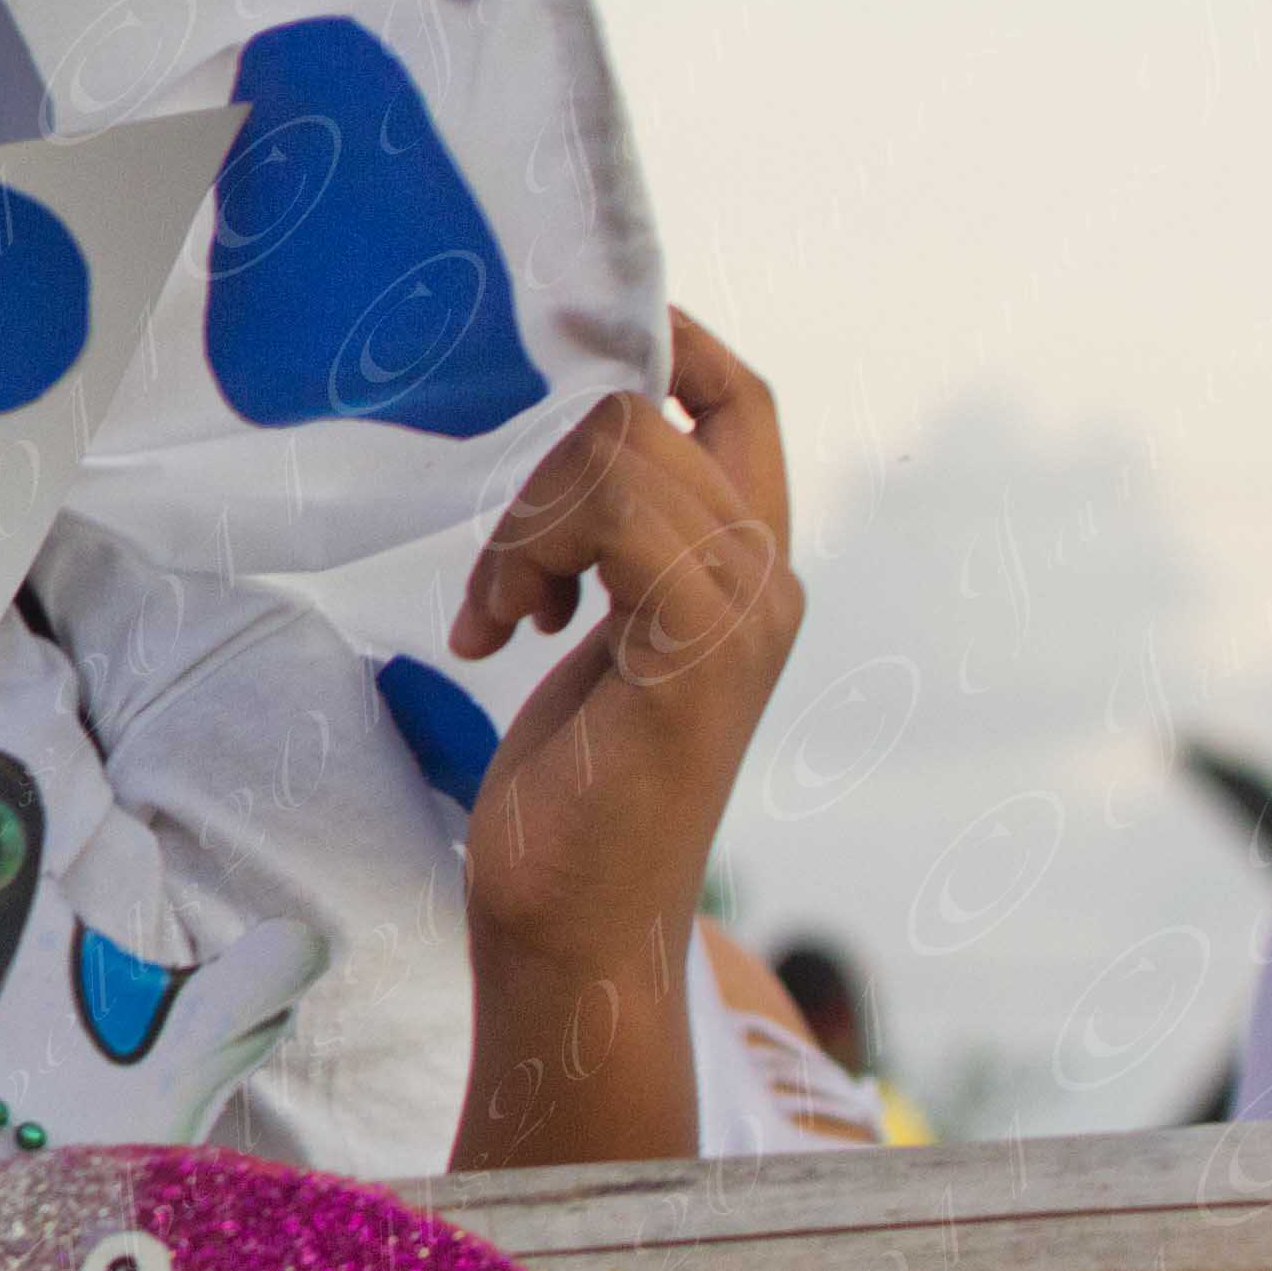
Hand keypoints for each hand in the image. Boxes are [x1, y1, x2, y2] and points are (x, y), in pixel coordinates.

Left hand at [446, 312, 800, 1165]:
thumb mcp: (599, 627)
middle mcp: (769, 580)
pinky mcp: (698, 655)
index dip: (660, 347)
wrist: (574, 923)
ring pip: (612, 450)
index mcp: (752, 567)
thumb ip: (613, 537)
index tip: (563, 369)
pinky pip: (603, 515)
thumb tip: (573, 430)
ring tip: (503, 614)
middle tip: (508, 582)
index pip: (736, 397)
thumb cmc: (574, 788)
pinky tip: (502, 635)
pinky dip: (523, 558)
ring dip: (519, 526)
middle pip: (644, 412)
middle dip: (537, 474)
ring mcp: (745, 615)